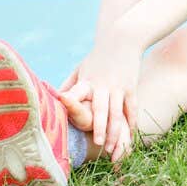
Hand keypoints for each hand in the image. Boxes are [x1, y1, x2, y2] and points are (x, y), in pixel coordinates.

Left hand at [61, 39, 141, 157]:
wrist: (123, 37)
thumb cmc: (99, 55)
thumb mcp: (81, 68)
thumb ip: (69, 84)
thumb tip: (54, 99)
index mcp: (87, 81)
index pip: (79, 98)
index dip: (75, 111)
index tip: (70, 123)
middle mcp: (103, 84)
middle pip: (102, 110)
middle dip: (100, 128)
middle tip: (98, 145)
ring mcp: (119, 86)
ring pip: (118, 113)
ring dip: (115, 131)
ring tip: (112, 148)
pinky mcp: (131, 86)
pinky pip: (132, 107)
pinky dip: (131, 121)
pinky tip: (130, 134)